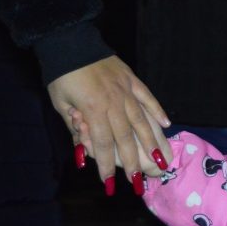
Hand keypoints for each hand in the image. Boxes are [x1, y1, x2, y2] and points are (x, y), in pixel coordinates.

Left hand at [48, 55, 171, 186]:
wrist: (70, 42)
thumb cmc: (62, 75)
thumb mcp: (60, 103)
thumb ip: (75, 126)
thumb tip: (84, 147)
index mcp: (93, 110)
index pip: (103, 143)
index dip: (106, 165)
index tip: (109, 183)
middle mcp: (113, 102)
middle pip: (125, 137)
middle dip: (132, 161)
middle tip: (138, 180)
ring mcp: (125, 91)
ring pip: (141, 121)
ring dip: (151, 142)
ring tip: (161, 160)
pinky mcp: (132, 80)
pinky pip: (148, 98)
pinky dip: (157, 111)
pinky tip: (166, 124)